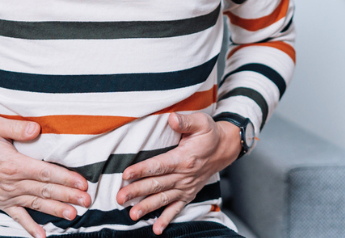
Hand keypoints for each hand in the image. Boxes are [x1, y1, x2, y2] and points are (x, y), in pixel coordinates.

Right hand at [0, 117, 91, 237]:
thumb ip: (17, 127)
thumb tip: (36, 129)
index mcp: (12, 164)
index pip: (44, 172)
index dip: (64, 178)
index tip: (81, 183)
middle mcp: (11, 183)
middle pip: (44, 190)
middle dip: (67, 195)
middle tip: (87, 200)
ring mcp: (7, 195)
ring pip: (36, 204)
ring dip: (55, 210)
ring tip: (73, 215)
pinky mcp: (2, 202)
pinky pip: (18, 217)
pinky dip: (30, 228)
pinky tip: (43, 236)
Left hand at [116, 112, 241, 234]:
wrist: (224, 148)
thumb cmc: (209, 134)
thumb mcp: (201, 122)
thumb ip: (185, 121)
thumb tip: (171, 118)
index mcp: (184, 158)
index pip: (159, 165)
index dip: (142, 170)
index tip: (126, 174)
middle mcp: (184, 176)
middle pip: (157, 184)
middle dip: (137, 192)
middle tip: (120, 198)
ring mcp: (186, 187)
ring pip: (163, 199)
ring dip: (147, 207)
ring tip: (132, 215)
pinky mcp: (188, 194)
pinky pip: (177, 209)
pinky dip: (166, 219)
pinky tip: (156, 229)